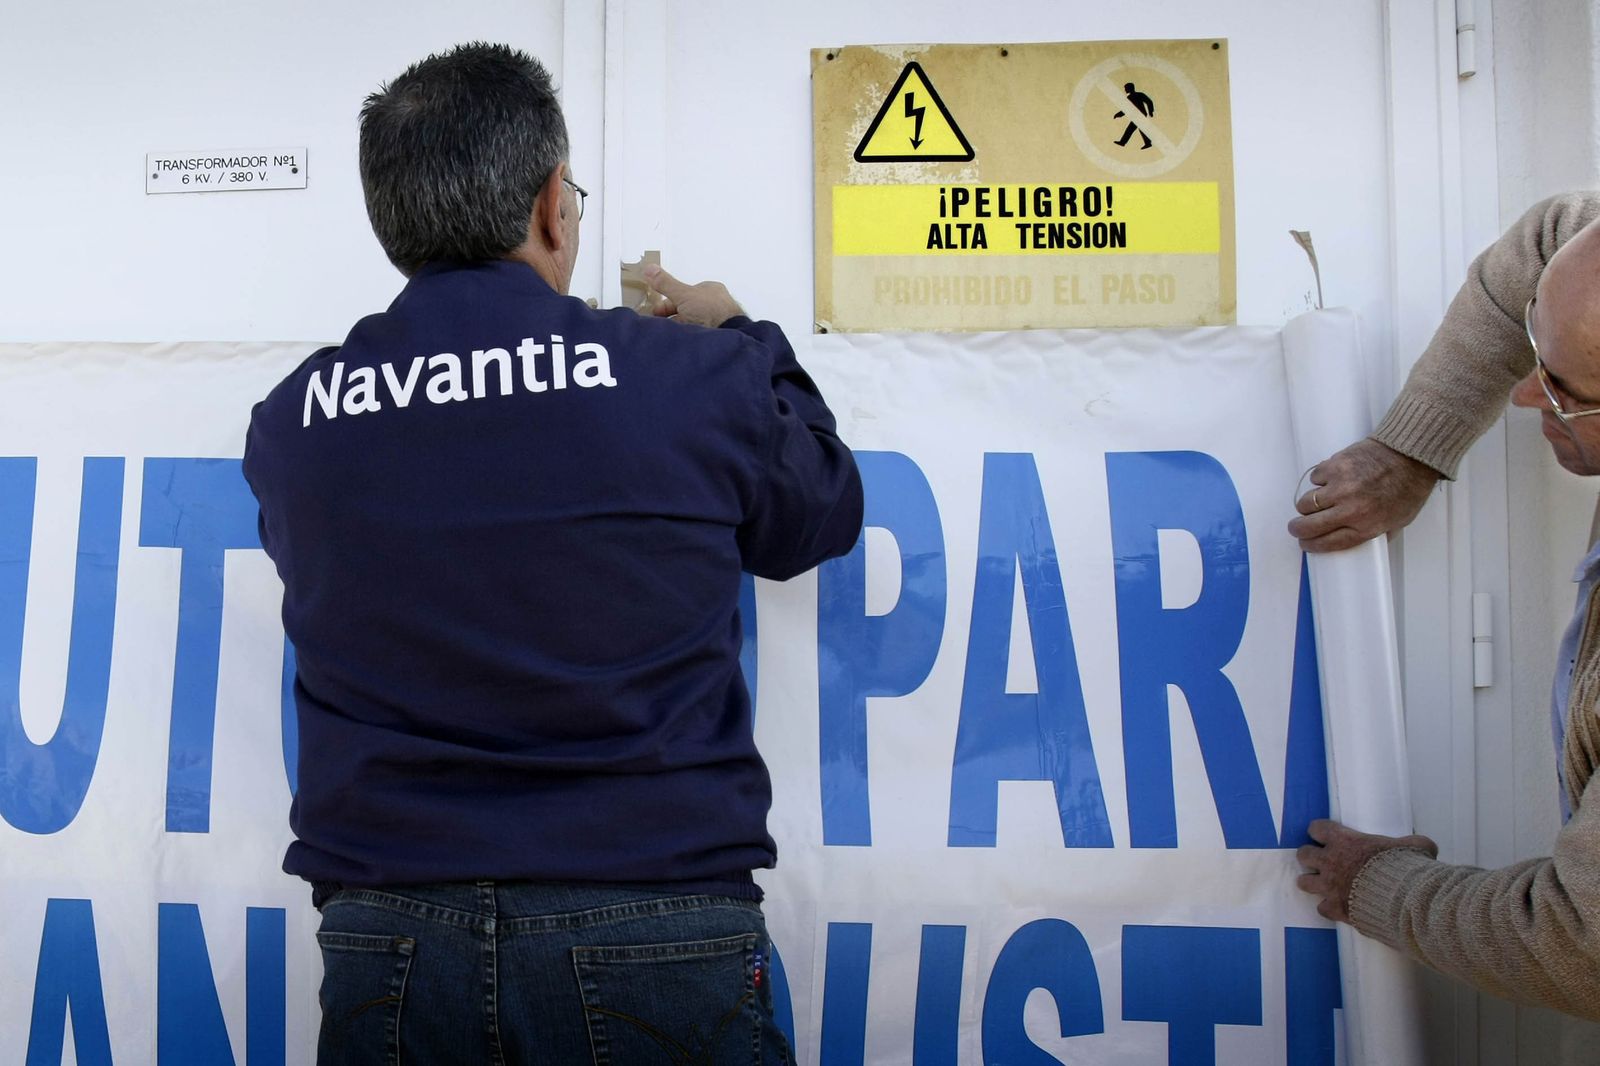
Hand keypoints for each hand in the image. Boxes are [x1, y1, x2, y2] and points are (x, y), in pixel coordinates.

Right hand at [642, 265, 743, 327]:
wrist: (727, 336)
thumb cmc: (710, 311)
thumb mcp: (683, 294)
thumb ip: (666, 284)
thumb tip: (649, 268)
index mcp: (709, 290)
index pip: (684, 294)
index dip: (667, 302)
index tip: (655, 312)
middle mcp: (714, 304)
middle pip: (686, 309)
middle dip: (671, 317)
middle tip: (658, 325)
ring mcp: (717, 322)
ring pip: (691, 323)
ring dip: (679, 328)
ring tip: (667, 335)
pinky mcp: (716, 337)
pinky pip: (697, 335)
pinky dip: (687, 337)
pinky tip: (678, 342)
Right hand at [1288, 438, 1440, 552]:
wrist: (1412, 454)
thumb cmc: (1409, 487)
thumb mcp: (1398, 521)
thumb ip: (1375, 533)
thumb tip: (1355, 539)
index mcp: (1366, 526)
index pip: (1327, 543)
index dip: (1311, 545)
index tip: (1304, 543)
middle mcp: (1350, 509)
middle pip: (1308, 526)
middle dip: (1298, 529)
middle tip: (1297, 527)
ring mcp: (1340, 487)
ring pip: (1306, 503)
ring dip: (1308, 504)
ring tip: (1319, 500)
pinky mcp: (1334, 466)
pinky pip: (1315, 478)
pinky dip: (1321, 479)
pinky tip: (1333, 478)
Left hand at [1296, 819, 1437, 921]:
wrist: (1403, 901)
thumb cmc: (1407, 868)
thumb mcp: (1415, 847)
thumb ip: (1414, 844)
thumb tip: (1425, 846)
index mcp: (1345, 841)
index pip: (1317, 828)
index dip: (1319, 832)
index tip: (1325, 836)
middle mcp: (1330, 862)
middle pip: (1303, 854)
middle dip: (1310, 858)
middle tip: (1323, 862)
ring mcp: (1329, 886)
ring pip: (1304, 882)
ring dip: (1312, 882)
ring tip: (1323, 886)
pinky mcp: (1334, 908)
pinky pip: (1321, 908)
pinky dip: (1328, 908)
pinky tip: (1339, 908)